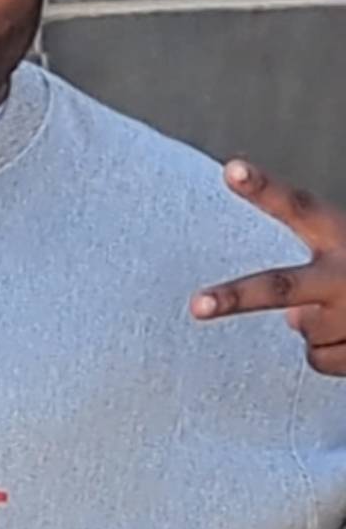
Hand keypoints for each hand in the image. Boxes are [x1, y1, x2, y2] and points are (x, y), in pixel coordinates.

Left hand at [191, 161, 345, 375]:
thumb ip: (316, 276)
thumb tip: (291, 320)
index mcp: (344, 236)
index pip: (300, 207)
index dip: (265, 189)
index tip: (230, 169)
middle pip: (282, 288)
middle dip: (236, 297)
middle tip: (197, 304)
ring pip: (302, 329)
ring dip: (322, 326)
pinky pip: (318, 359)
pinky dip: (334, 353)